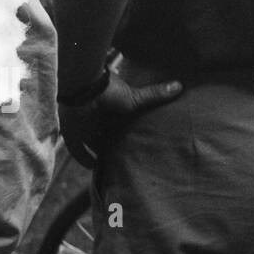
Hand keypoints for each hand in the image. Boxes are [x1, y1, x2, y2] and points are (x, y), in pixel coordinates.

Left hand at [59, 75, 181, 168]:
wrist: (84, 90)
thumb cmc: (109, 91)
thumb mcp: (136, 98)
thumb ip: (155, 95)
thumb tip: (180, 85)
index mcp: (111, 108)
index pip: (118, 122)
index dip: (124, 130)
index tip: (134, 139)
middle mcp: (97, 118)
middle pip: (104, 133)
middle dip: (112, 143)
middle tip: (124, 156)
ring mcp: (84, 127)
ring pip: (92, 142)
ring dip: (99, 152)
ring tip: (112, 164)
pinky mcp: (73, 135)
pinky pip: (78, 150)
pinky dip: (85, 159)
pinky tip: (94, 167)